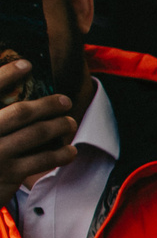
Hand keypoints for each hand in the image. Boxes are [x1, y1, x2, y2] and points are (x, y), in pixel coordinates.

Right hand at [0, 63, 76, 194]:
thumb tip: (15, 88)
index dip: (7, 74)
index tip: (26, 64)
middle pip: (21, 112)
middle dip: (47, 104)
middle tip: (65, 100)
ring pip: (36, 134)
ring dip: (59, 126)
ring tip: (69, 122)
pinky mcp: (9, 172)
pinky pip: (42, 159)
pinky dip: (60, 153)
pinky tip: (70, 150)